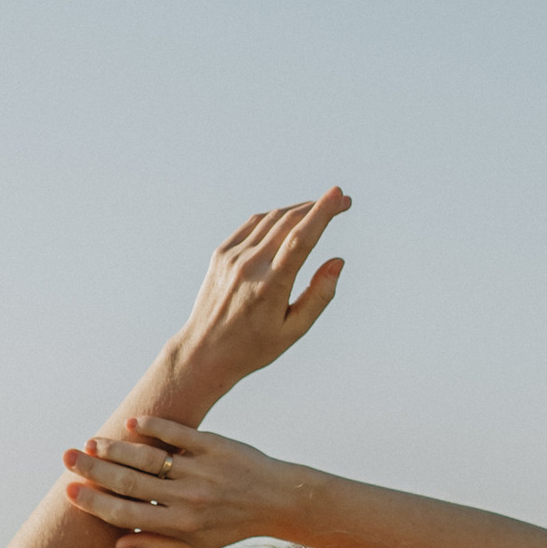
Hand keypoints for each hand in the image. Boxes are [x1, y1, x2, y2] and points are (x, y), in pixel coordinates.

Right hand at [60, 420, 291, 547]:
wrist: (277, 499)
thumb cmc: (232, 525)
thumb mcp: (197, 544)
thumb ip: (157, 544)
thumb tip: (116, 544)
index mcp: (180, 524)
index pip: (127, 514)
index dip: (95, 503)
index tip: (70, 491)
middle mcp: (188, 497)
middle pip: (130, 483)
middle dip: (94, 470)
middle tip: (68, 458)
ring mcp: (201, 469)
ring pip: (150, 457)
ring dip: (117, 448)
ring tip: (92, 442)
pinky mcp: (214, 445)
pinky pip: (179, 434)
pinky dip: (154, 426)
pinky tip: (132, 423)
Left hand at [151, 191, 349, 412]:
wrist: (204, 351)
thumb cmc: (253, 347)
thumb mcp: (293, 330)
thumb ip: (319, 295)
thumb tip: (337, 261)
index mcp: (270, 286)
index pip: (300, 239)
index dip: (322, 213)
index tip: (339, 196)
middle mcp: (249, 266)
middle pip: (289, 222)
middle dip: (318, 206)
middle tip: (342, 200)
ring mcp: (232, 257)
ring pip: (272, 219)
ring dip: (299, 209)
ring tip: (319, 209)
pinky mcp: (221, 253)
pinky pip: (253, 224)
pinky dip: (276, 217)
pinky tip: (290, 218)